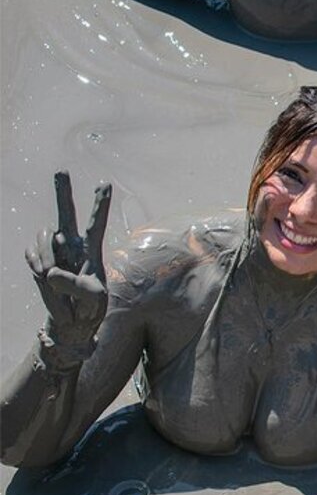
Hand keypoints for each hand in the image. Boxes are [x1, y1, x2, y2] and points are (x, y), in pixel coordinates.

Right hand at [25, 172, 111, 365]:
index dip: (99, 206)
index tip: (105, 183)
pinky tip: (47, 282)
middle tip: (61, 170)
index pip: (96, 225)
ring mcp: (53, 253)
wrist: (69, 323)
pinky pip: (33, 259)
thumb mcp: (92, 300)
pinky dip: (38, 272)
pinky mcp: (38, 261)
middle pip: (66, 215)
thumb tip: (50, 271)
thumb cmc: (89, 310)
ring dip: (48, 262)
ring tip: (57, 283)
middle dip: (63, 193)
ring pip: (44, 243)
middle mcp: (71, 246)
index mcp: (92, 252)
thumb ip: (76, 285)